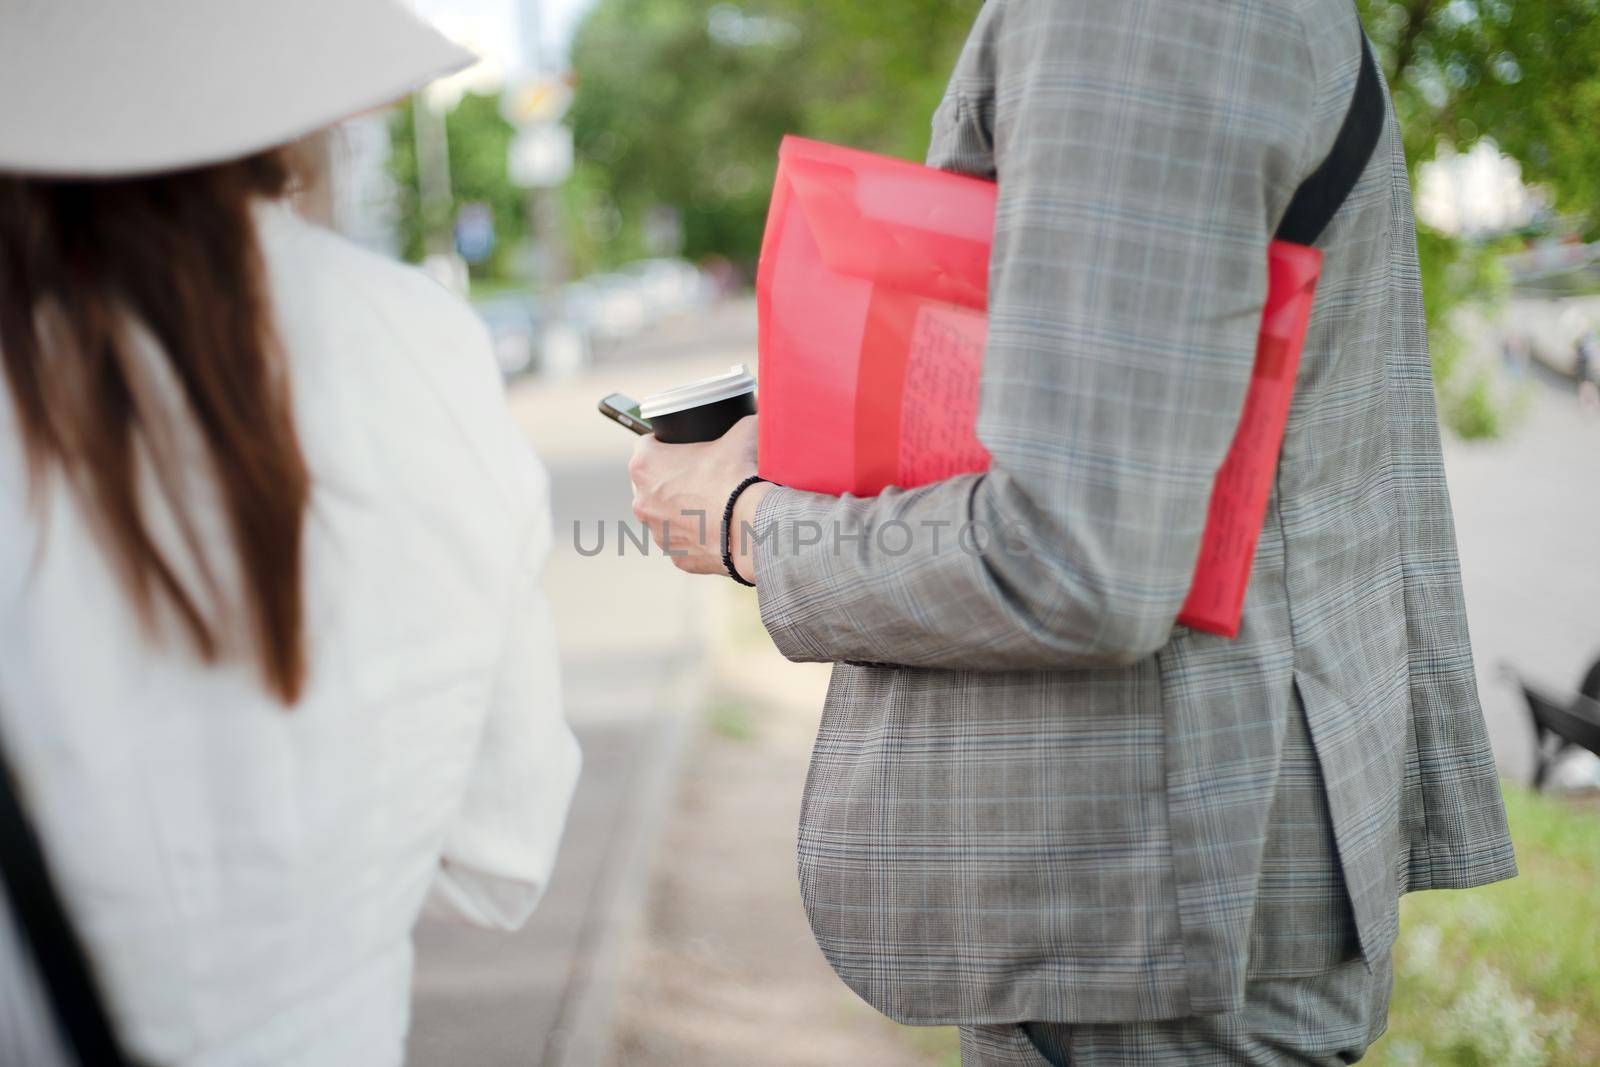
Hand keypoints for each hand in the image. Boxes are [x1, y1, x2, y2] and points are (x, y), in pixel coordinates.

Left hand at [629, 415, 770, 580]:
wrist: (754, 526)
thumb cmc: (740, 475)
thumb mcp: (743, 432)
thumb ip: (742, 418)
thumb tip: (756, 412)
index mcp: (645, 465)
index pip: (646, 446)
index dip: (665, 444)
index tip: (683, 447)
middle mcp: (641, 500)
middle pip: (651, 483)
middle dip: (671, 478)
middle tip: (701, 474)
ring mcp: (657, 532)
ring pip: (664, 515)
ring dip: (680, 509)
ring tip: (711, 503)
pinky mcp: (676, 557)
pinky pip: (683, 541)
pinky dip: (696, 535)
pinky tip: (717, 528)